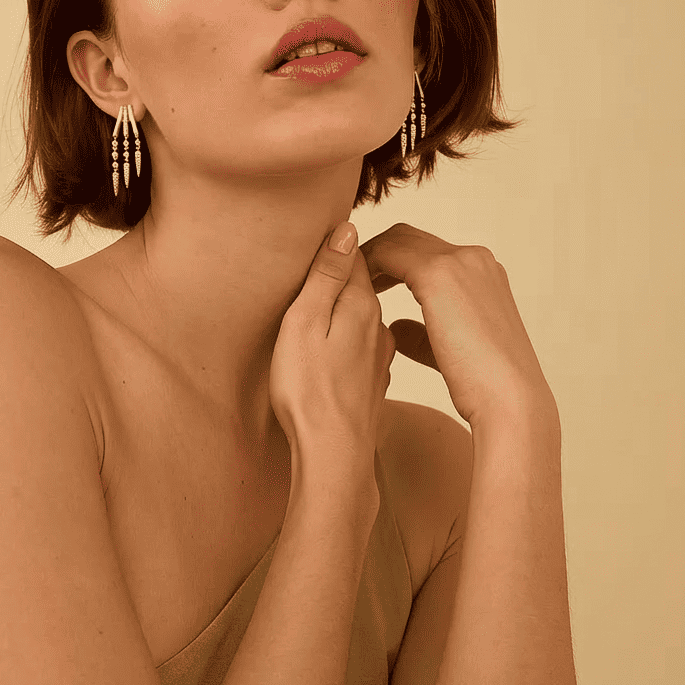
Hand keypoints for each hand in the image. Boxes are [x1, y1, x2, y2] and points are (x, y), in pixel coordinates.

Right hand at [269, 221, 395, 465]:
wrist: (335, 455)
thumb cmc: (309, 391)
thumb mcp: (304, 323)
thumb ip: (326, 276)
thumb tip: (347, 229)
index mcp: (360, 305)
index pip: (353, 255)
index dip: (333, 246)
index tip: (313, 240)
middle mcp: (378, 326)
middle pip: (362, 284)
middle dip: (340, 274)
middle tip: (311, 268)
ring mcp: (380, 356)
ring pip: (363, 316)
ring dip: (344, 308)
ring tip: (318, 310)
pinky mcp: (374, 381)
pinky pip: (363, 344)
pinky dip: (349, 337)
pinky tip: (333, 349)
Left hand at [359, 223, 554, 427]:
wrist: (509, 400)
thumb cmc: (482, 386)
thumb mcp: (449, 350)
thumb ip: (423, 334)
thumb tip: (395, 328)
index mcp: (482, 274)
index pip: (426, 251)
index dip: (391, 262)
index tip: (364, 282)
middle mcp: (473, 259)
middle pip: (409, 238)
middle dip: (376, 252)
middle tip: (346, 275)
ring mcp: (459, 262)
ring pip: (397, 239)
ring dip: (367, 255)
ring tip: (345, 279)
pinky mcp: (440, 274)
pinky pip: (388, 253)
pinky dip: (365, 263)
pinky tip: (351, 284)